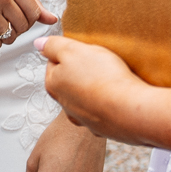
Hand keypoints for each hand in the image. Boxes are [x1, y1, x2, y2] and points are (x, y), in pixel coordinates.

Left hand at [38, 35, 155, 145]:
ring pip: (87, 97)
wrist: (131, 111)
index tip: (84, 51)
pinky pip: (104, 110)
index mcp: (54, 85)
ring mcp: (84, 119)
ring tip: (113, 79)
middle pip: (71, 81)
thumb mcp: (73, 50)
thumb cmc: (103, 79)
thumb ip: (54, 46)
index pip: (54, 63)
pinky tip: (120, 96)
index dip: (70, 53)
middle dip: (83, 71)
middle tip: (100, 63)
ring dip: (96, 88)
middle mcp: (65, 105)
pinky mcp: (103, 128)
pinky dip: (110, 103)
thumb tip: (39, 44)